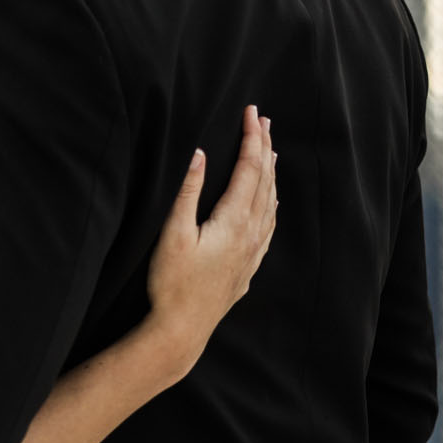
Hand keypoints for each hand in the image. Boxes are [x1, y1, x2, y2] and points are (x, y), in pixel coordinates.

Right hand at [144, 105, 277, 378]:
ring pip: (270, 202)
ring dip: (270, 172)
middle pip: (264, 181)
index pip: (249, 169)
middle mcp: (251, 234)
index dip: (251, 138)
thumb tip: (199, 155)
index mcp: (234, 221)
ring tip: (271, 150)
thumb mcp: (173, 234)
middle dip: (264, 147)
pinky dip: (271, 202)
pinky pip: (269, 224)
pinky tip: (269, 200)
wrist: (182, 330)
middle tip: (264, 120)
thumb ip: (187, 192)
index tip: (252, 112)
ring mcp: (253, 252)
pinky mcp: (249, 266)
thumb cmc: (171, 283)